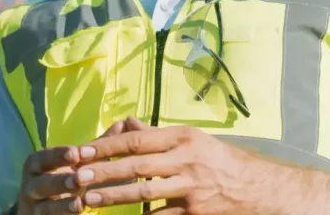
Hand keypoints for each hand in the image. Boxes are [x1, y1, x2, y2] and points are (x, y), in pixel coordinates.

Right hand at [16, 118, 148, 214]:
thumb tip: (123, 124)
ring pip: (46, 206)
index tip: (77, 153)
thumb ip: (97, 146)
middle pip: (42, 183)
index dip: (60, 155)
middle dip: (60, 181)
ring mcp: (35, 206)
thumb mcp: (76, 161)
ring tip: (80, 204)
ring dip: (62, 205)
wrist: (42, 207)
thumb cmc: (64, 176)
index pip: (45, 157)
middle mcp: (31, 184)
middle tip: (78, 180)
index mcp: (37, 163)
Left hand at [73, 122, 272, 213]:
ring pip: (144, 192)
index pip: (137, 140)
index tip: (81, 151)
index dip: (106, 146)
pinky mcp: (193, 212)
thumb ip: (156, 135)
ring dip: (113, 197)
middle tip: (76, 176)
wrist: (253, 187)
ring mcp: (190, 187)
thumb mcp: (191, 139)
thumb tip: (125, 125)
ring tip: (88, 200)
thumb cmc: (217, 160)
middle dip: (103, 171)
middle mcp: (186, 159)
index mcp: (183, 137)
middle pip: (137, 165)